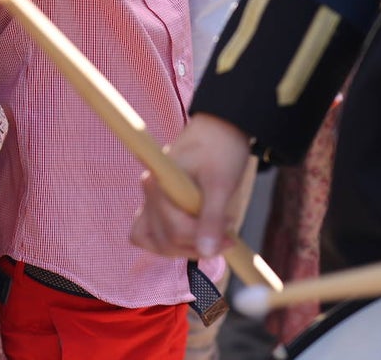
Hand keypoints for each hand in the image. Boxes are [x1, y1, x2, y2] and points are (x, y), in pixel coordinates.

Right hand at [130, 113, 252, 258]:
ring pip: (153, 240)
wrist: (221, 127)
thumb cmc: (222, 150)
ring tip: (210, 237)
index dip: (203, 239)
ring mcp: (150, 198)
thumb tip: (207, 253)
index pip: (175, 230)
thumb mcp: (221, 184)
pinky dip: (168, 240)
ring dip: (181, 247)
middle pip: (164, 239)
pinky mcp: (156, 202)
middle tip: (227, 236)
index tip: (231, 235)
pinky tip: (193, 236)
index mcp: (160, 184)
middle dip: (196, 245)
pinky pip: (150, 232)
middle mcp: (150, 191)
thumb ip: (212, 218)